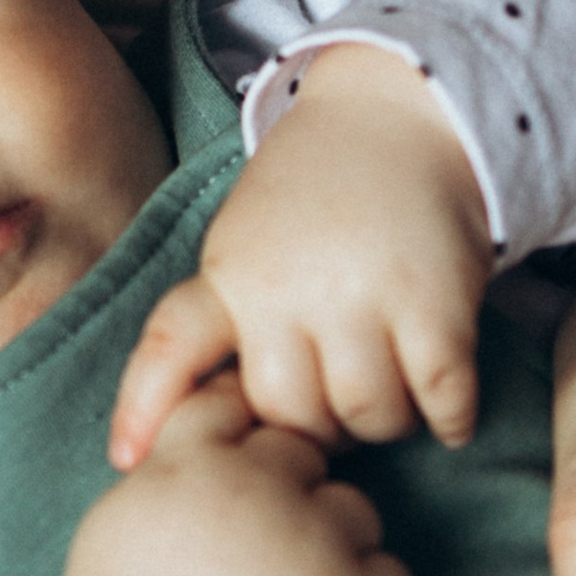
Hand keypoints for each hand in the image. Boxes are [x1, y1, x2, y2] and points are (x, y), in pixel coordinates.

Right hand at [58, 372, 414, 575]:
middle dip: (289, 493)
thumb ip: (173, 460)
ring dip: (334, 545)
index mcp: (190, 459)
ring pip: (355, 511)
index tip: (233, 484)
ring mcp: (312, 544)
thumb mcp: (122, 517)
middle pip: (303, 453)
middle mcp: (255, 487)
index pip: (237, 400)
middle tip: (258, 558)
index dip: (240, 443)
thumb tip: (222, 417)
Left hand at [110, 42, 495, 465]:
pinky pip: (440, 398)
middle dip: (318, 428)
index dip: (144, 406)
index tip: (125, 457)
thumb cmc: (316, 196)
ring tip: (393, 395)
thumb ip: (229, 315)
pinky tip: (448, 412)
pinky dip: (450, 418)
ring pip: (367, 415)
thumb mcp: (245, 239)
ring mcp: (363, 295)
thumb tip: (200, 420)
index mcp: (232, 273)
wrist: (399, 117)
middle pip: (290, 414)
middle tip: (341, 406)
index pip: (173, 344)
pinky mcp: (435, 303)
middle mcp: (287, 287)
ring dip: (385, 422)